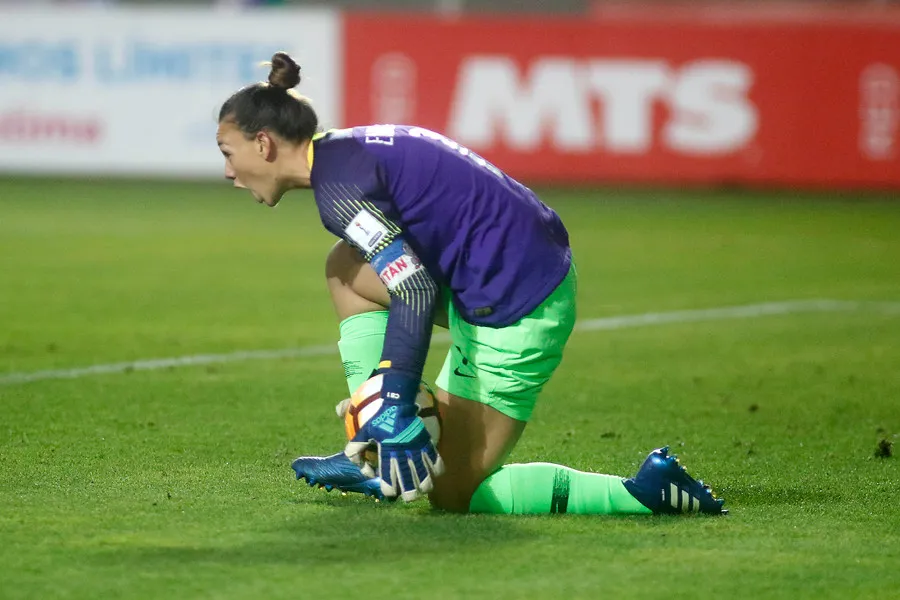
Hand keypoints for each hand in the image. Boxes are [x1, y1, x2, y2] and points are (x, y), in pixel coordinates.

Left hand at [344, 372, 443, 501]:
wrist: (397, 402)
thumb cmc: (378, 419)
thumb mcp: (363, 433)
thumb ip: (356, 451)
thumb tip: (366, 472)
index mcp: (386, 451)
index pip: (389, 478)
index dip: (389, 489)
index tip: (389, 491)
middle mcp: (402, 452)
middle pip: (409, 480)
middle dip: (410, 493)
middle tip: (409, 498)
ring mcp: (416, 447)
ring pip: (425, 473)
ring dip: (424, 484)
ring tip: (422, 489)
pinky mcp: (426, 442)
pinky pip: (436, 460)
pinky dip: (437, 469)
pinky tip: (434, 475)